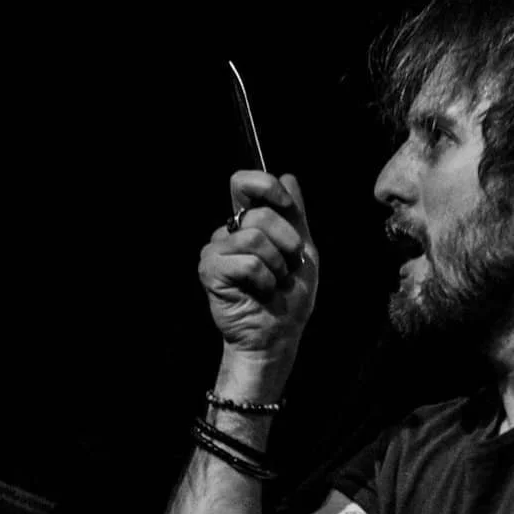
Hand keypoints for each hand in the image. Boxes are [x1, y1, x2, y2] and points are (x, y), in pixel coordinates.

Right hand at [198, 170, 317, 363]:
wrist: (278, 336)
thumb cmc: (289, 299)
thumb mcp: (303, 252)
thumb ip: (296, 216)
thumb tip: (288, 177)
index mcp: (248, 223)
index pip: (244, 183)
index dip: (266, 186)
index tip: (287, 205)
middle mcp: (228, 232)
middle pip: (259, 213)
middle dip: (286, 241)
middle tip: (287, 267)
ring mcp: (216, 250)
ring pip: (253, 237)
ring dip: (276, 265)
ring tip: (274, 282)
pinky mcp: (210, 270)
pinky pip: (246, 261)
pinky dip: (264, 279)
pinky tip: (260, 292)